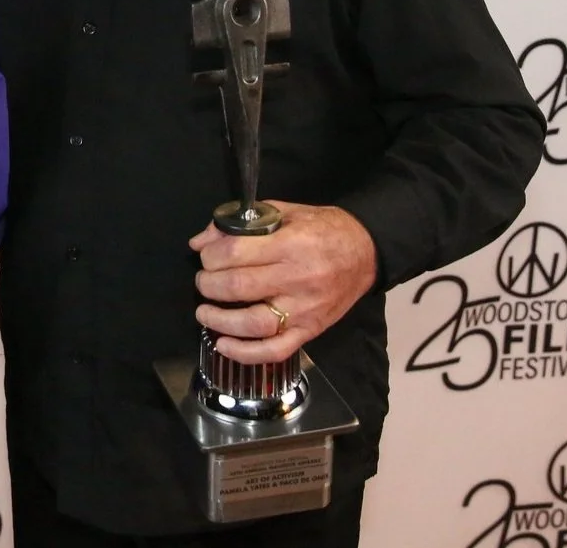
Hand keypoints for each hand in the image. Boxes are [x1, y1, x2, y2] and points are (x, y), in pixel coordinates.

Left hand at [188, 202, 376, 364]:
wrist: (367, 253)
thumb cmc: (324, 229)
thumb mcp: (285, 213)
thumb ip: (242, 224)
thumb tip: (200, 240)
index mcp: (291, 244)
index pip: (236, 253)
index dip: (210, 256)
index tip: (204, 256)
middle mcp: (298, 279)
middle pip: (239, 287)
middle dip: (209, 285)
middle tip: (203, 281)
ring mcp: (305, 309)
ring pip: (253, 323)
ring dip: (219, 320)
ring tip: (204, 312)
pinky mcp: (311, 331)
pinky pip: (275, 350)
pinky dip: (246, 353)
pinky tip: (223, 345)